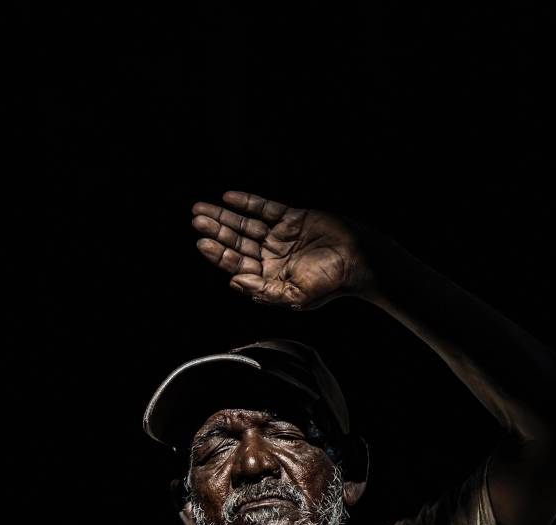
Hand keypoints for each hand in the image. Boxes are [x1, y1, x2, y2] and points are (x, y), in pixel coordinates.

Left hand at [190, 190, 381, 311]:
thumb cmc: (331, 282)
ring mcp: (282, 237)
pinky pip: (265, 208)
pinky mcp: (293, 219)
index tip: (202, 244)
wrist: (358, 259)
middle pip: (238, 243)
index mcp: (272, 279)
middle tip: (197, 221)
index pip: (238, 265)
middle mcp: (274, 258)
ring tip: (202, 210)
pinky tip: (229, 198)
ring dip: (225, 217)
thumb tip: (234, 283)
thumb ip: (264, 291)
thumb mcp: (295, 295)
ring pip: (247, 225)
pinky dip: (247, 203)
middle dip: (217, 232)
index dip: (219, 255)